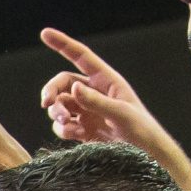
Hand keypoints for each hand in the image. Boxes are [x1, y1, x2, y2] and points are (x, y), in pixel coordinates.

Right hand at [37, 29, 190, 190]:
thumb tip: (73, 88)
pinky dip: (62, 129)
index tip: (44, 34)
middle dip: (52, 91)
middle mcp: (94, 93)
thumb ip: (96, 101)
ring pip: (60, 105)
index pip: (81, 57)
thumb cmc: (141, 130)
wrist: (146, 157)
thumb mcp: (121, 114)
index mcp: (106, 81)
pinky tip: (73, 135)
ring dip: (56, 113)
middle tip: (46, 103)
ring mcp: (87, 112)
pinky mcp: (83, 130)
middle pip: (63, 84)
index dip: (63, 44)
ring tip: (65, 123)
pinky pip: (63, 125)